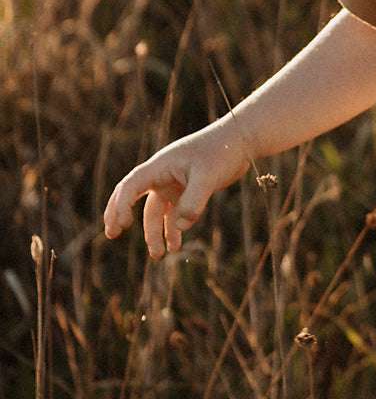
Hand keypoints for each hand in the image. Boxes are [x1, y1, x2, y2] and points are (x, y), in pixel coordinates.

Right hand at [103, 125, 251, 260]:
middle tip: (112, 234)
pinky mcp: (186, 190)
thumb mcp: (207, 176)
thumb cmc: (221, 152)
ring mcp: (173, 183)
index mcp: (160, 166)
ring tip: (158, 256)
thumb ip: (193, 202)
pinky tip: (175, 246)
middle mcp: (162, 175)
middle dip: (120, 215)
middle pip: (132, 196)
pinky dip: (173, 230)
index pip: (131, 185)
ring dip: (155, 233)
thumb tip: (180, 228)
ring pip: (156, 212)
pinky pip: (173, 214)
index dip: (121, 205)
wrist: (240, 142)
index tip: (122, 225)